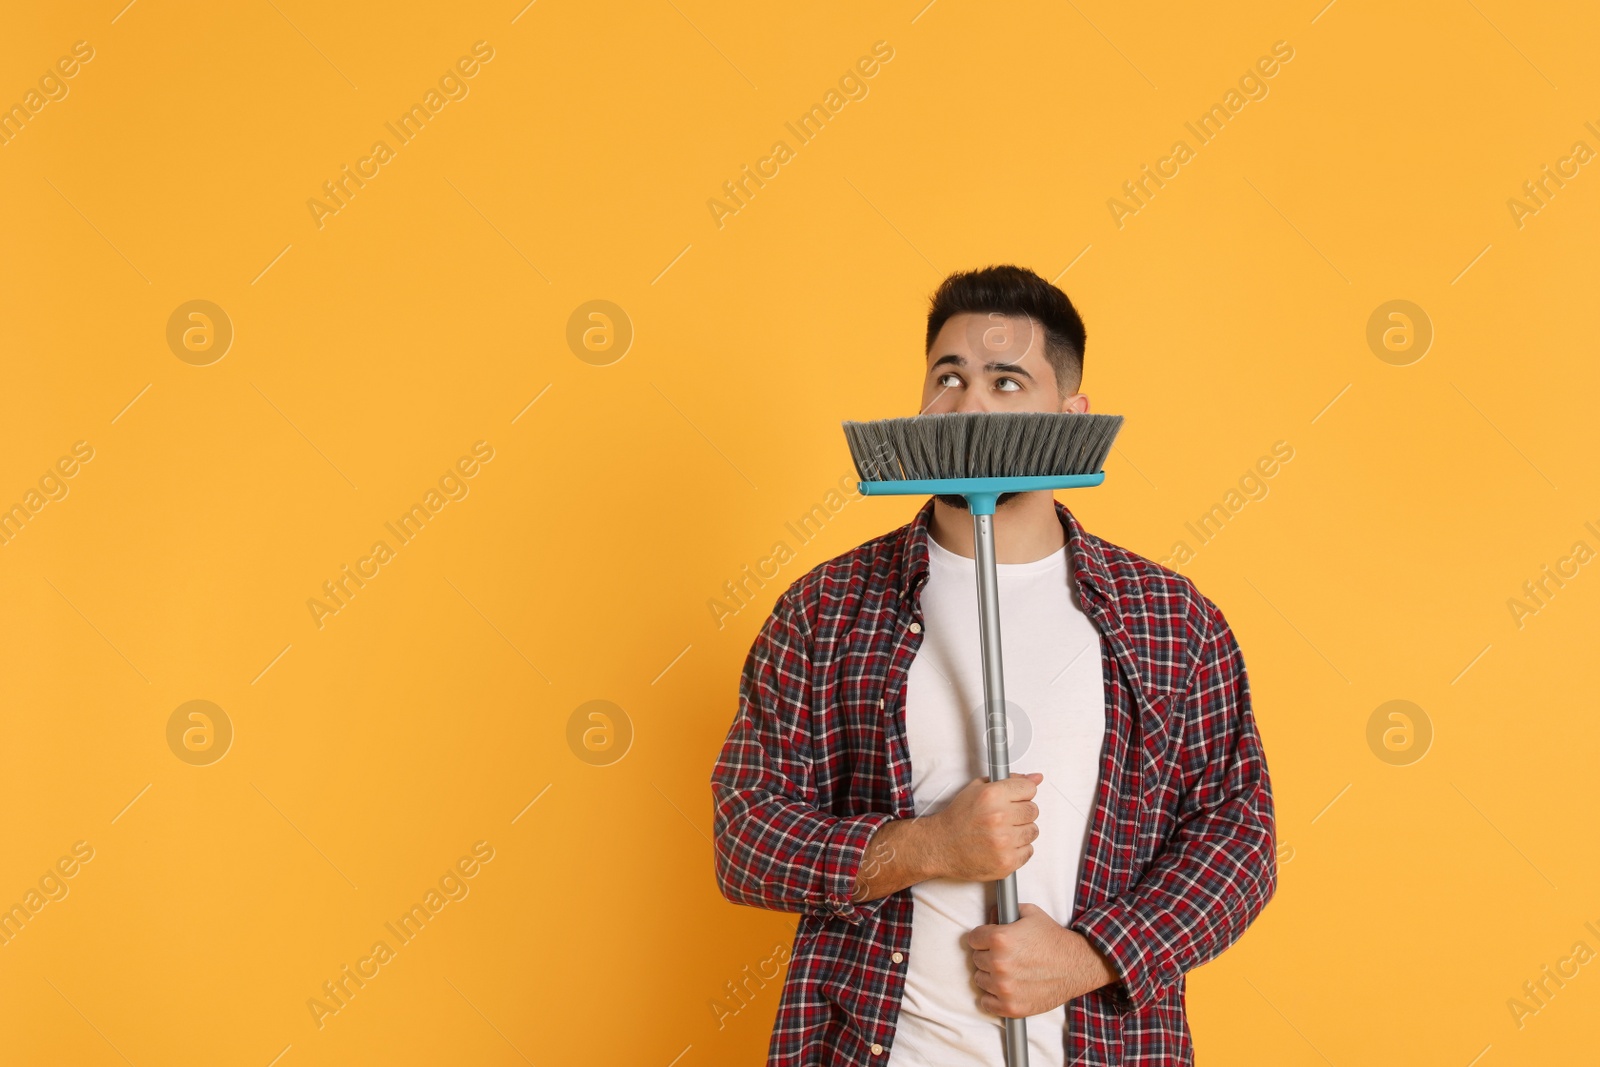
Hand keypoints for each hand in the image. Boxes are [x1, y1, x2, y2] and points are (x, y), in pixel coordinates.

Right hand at [924, 773, 1041, 881]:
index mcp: (992, 796)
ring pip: (1033, 831)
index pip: (1029, 789)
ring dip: (1021, 831)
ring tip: (1002, 832)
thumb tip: (1035, 778)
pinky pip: (1029, 851)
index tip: (1017, 798)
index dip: (1023, 793)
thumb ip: (1009, 781)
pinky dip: (1019, 849)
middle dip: (1021, 812)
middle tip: (1006, 817)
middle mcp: (999, 817)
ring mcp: (1004, 842)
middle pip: (1033, 810)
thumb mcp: (977, 789)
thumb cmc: (957, 819)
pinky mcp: (1007, 862)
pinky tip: (1003, 845)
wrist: (940, 846)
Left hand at [966, 903, 1116, 1017]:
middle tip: (1004, 956)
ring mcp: (1004, 987)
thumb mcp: (1029, 913)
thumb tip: (990, 916)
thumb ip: (1005, 912)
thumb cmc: (1053, 939)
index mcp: (1000, 938)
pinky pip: (986, 1003)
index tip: (989, 941)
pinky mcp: (1011, 1006)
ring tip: (1008, 971)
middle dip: (987, 955)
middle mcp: (999, 963)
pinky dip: (993, 997)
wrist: (1077, 965)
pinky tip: (1006, 988)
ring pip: (980, 980)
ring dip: (990, 976)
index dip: (982, 938)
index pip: (972, 938)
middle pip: (976, 959)